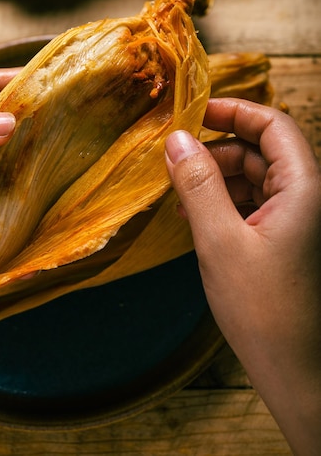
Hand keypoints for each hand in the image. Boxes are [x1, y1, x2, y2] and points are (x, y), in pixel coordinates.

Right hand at [165, 98, 320, 455]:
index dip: (234, 112)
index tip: (195, 112)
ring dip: (216, 178)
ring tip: (180, 196)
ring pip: (255, 177)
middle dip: (217, 150)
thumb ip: (198, 184)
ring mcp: (298, 219)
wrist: (294, 371)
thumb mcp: (220, 240)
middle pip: (262, 150)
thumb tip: (176, 139)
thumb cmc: (264, 311)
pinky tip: (195, 217)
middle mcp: (307, 197)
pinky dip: (224, 202)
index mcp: (305, 189)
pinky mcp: (285, 238)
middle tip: (176, 160)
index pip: (274, 125)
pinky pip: (253, 203)